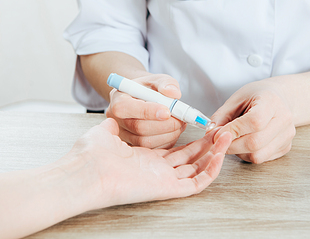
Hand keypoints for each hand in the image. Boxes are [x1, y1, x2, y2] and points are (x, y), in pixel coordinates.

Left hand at [67, 118, 232, 207]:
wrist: (83, 171)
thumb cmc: (90, 154)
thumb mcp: (105, 133)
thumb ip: (113, 127)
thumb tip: (113, 121)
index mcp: (146, 160)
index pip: (176, 153)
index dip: (192, 142)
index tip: (202, 128)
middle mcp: (157, 171)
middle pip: (191, 160)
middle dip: (208, 145)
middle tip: (222, 131)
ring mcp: (164, 180)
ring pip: (198, 170)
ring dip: (215, 154)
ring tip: (226, 137)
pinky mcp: (168, 189)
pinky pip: (197, 182)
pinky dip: (212, 169)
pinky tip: (220, 152)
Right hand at [106, 74, 184, 148]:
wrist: (143, 98)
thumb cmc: (148, 89)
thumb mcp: (157, 79)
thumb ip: (165, 83)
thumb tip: (173, 93)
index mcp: (118, 99)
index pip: (126, 108)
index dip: (148, 111)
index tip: (167, 111)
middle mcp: (117, 119)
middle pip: (138, 127)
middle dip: (164, 125)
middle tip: (181, 119)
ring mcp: (124, 135)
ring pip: (146, 141)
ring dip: (168, 134)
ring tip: (180, 123)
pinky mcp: (134, 145)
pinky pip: (152, 149)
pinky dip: (167, 141)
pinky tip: (174, 131)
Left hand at [209, 79, 295, 163]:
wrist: (277, 98)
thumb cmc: (256, 96)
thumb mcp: (236, 99)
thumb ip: (222, 116)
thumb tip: (210, 134)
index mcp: (272, 101)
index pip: (254, 121)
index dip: (233, 130)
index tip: (217, 133)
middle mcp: (284, 119)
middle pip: (255, 142)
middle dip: (231, 145)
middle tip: (219, 140)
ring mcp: (287, 135)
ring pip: (258, 155)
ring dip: (239, 152)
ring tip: (234, 140)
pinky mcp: (286, 147)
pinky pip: (262, 158)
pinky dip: (248, 154)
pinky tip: (245, 142)